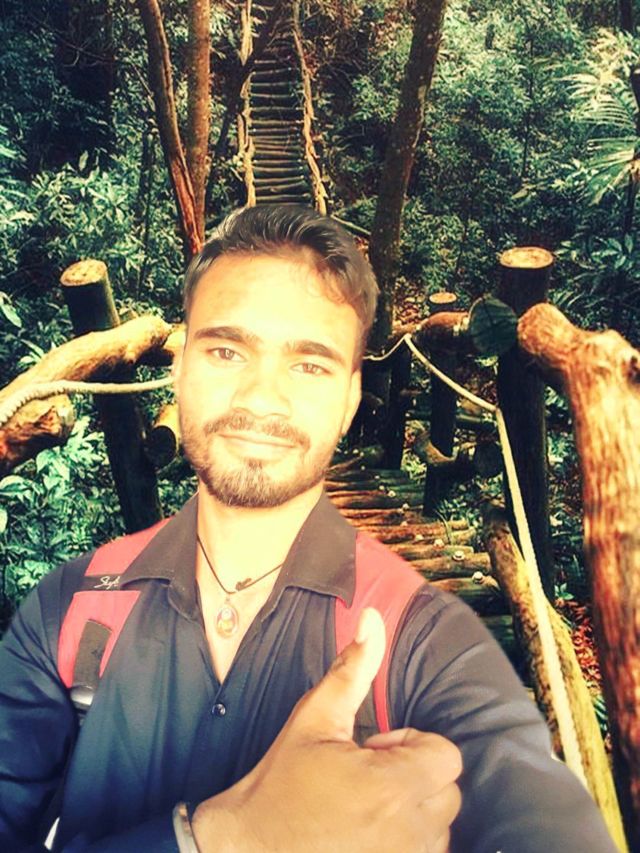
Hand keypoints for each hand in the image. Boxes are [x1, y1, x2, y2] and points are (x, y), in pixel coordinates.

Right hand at [192, 608, 461, 851]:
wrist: (247, 848)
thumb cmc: (280, 783)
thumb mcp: (315, 719)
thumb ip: (352, 668)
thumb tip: (373, 618)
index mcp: (390, 787)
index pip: (446, 755)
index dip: (413, 745)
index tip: (375, 750)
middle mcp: (406, 832)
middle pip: (448, 791)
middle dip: (415, 777)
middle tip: (368, 778)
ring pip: (440, 828)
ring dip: (413, 812)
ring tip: (365, 807)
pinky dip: (406, 841)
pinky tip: (365, 834)